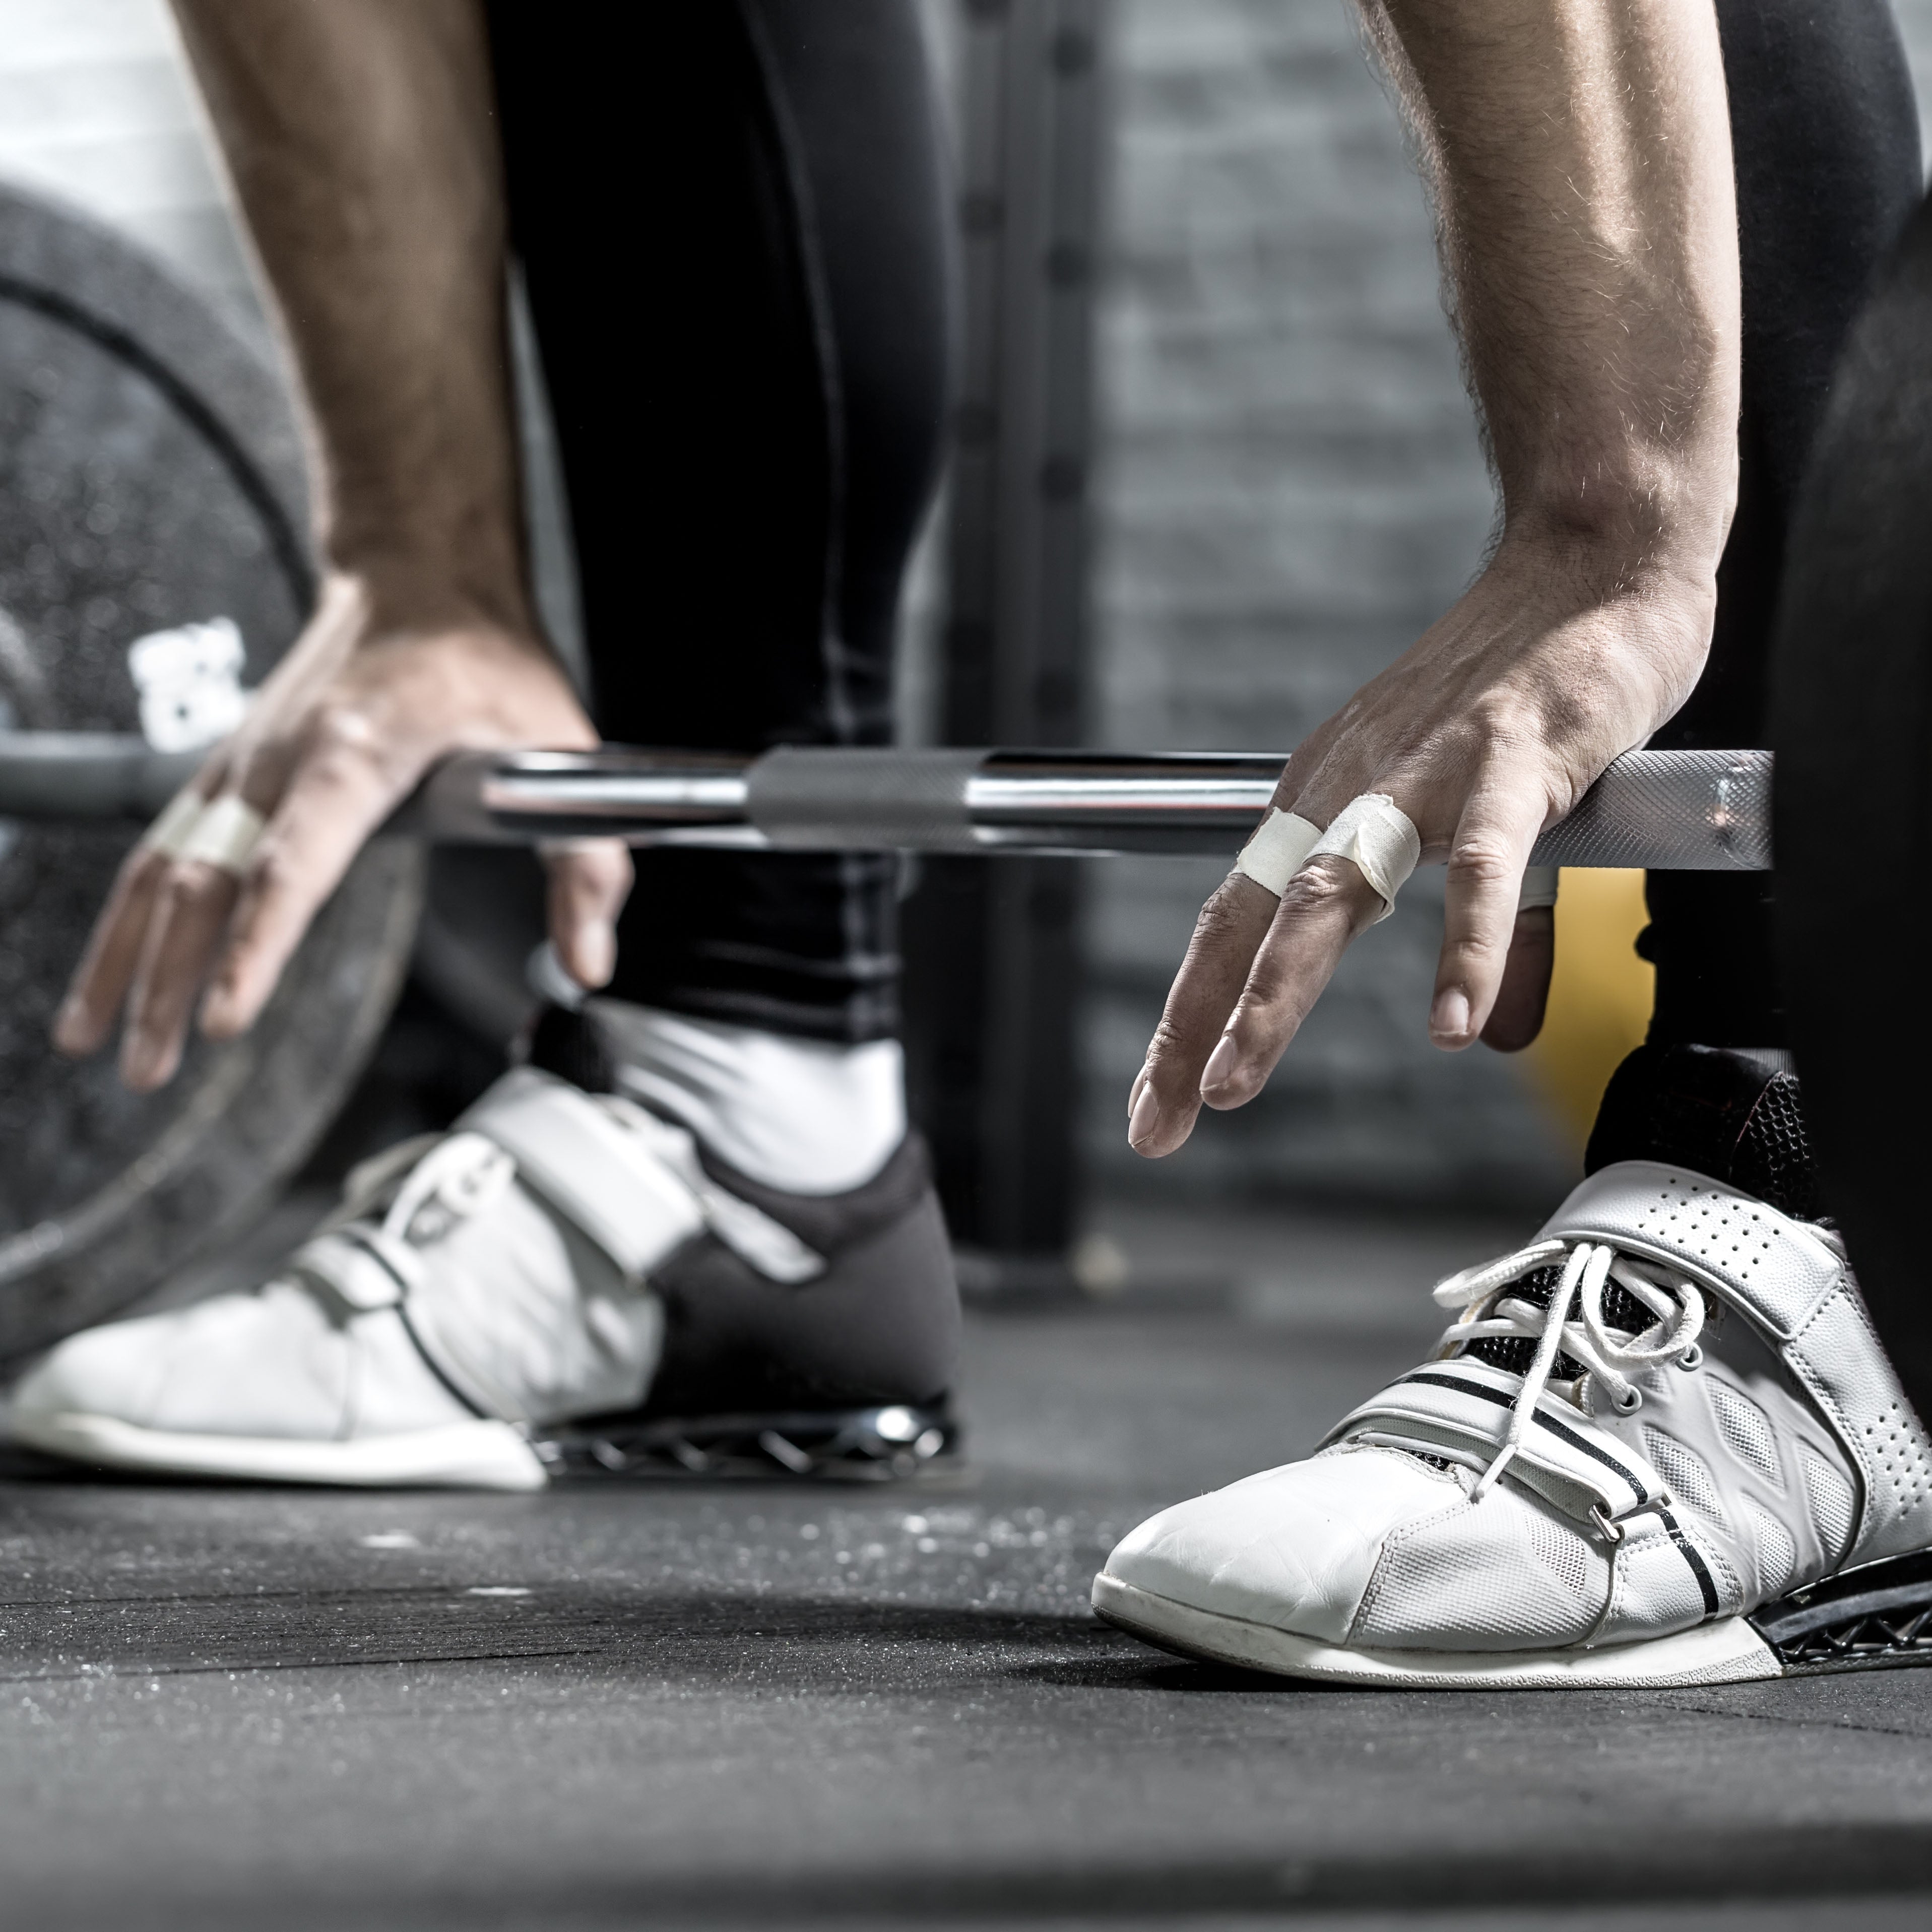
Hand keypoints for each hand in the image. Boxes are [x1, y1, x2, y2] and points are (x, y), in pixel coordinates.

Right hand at [53, 573, 630, 1091]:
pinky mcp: (227, 772)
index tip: (225, 1014)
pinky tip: (103, 981)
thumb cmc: (487, 664)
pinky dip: (123, 920)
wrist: (421, 581)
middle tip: (150, 1066)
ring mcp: (243, 762)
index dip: (259, 940)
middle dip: (169, 978)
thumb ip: (587, 864)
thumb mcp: (562, 749)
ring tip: (98, 1045)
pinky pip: (157, 852)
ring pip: (162, 869)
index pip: (296, 860)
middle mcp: (282, 756)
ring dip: (125, 960)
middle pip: (208, 879)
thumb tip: (588, 964)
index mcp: (359, 748)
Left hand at [1126, 537, 1711, 1157]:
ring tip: (1233, 1078)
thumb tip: (1483, 1033)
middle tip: (1161, 1119)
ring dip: (1273, 992)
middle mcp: (1348, 785)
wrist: (1593, 560)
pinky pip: (1485, 868)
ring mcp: (1423, 773)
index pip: (1234, 920)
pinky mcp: (1511, 762)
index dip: (1190, 1014)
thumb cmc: (1526, 684)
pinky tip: (1454, 1024)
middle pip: (1249, 920)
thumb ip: (1480, 932)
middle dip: (1195, 1028)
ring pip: (1329, 894)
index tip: (1159, 1102)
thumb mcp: (1473, 815)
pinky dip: (1467, 949)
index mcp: (1325, 796)